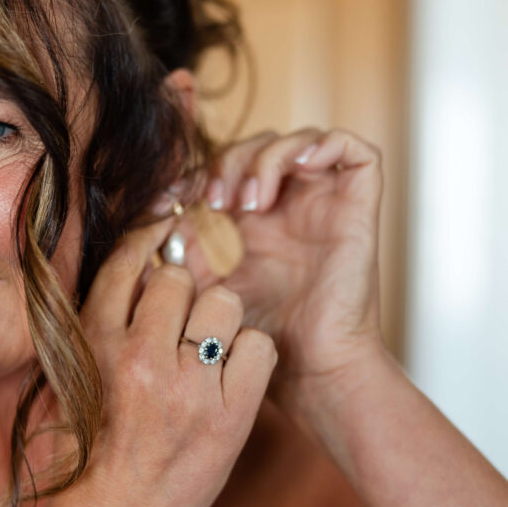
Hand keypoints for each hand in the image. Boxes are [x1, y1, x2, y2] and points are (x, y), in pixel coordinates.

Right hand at [44, 217, 276, 506]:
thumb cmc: (79, 455)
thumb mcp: (62, 379)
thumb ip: (90, 324)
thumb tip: (128, 272)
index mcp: (93, 343)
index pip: (128, 262)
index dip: (149, 240)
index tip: (162, 232)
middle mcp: (141, 357)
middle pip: (179, 278)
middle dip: (182, 293)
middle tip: (181, 318)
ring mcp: (190, 387)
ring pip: (223, 302)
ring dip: (218, 319)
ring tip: (207, 348)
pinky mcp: (231, 415)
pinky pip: (259, 346)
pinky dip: (250, 353)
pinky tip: (232, 372)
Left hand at [177, 128, 384, 422]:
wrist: (309, 366)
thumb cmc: (262, 335)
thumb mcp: (207, 283)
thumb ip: (182, 249)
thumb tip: (147, 218)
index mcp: (260, 218)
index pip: (228, 165)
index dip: (198, 170)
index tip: (168, 200)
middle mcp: (295, 204)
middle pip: (259, 146)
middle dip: (229, 162)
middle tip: (214, 201)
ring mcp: (328, 202)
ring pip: (299, 140)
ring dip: (265, 159)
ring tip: (249, 201)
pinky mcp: (360, 204)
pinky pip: (352, 149)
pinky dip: (322, 146)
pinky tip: (297, 172)